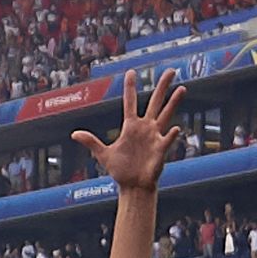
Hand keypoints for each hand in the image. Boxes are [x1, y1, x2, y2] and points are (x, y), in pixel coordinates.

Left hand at [71, 69, 184, 193]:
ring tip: (182, 88)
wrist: (133, 186)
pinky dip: (171, 135)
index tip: (131, 72)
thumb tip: (74, 134)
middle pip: (155, 102)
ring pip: (166, 115)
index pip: (130, 102)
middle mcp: (145, 128)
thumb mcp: (103, 154)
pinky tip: (176, 128)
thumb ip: (91, 142)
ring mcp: (154, 137)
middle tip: (170, 71)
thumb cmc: (121, 171)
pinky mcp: (160, 149)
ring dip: (174, 102)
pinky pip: (167, 139)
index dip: (130, 87)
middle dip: (162, 86)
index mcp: (131, 126)